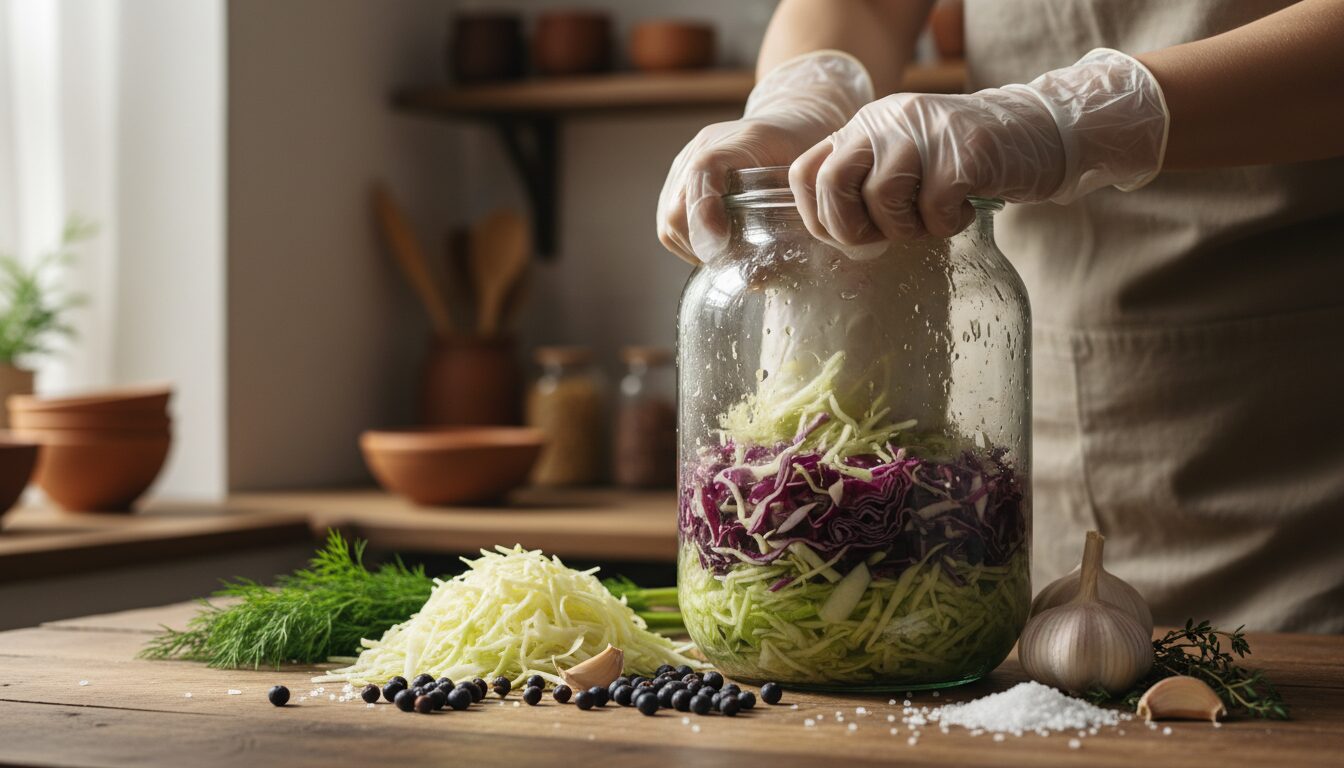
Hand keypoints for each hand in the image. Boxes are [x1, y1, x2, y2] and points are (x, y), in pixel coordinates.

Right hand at [657, 51, 873, 263]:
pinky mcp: (677, 181)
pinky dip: (688, 241)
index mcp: (740, 141)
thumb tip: (756, 279)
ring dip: (693, 246)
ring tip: (723, 255)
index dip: (705, 213)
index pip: (703, 171)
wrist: (789, 125)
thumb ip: (788, 221)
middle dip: (702, 243)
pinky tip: (715, 244)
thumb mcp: (806, 181)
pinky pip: (669, 222)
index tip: (721, 244)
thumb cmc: (804, 155)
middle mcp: (701, 149)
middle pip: (678, 207)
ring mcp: (684, 164)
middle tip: (730, 261)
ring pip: (669, 220)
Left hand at [789, 48, 1168, 244]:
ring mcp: (924, 134)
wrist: (1040, 129)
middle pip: (833, 184)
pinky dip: (946, 225)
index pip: (805, 171)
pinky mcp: (962, 155)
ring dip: (907, 228)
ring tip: (933, 220)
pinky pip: (933, 210)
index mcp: (865, 126)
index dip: (817, 217)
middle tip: (885, 239)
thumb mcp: (906, 159)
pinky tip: (963, 212)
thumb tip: (835, 238)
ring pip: (883, 200)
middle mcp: (886, 121)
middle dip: (852, 229)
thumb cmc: (965, 159)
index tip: (845, 238)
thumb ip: (868, 182)